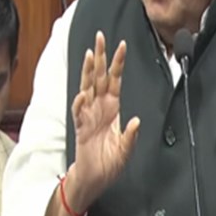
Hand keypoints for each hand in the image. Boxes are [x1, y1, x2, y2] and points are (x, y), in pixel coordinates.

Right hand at [68, 31, 140, 212]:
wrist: (94, 179)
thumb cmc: (108, 163)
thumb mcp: (126, 149)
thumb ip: (131, 135)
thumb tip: (136, 121)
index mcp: (112, 109)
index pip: (115, 80)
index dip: (117, 63)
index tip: (122, 45)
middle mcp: (100, 108)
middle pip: (99, 77)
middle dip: (100, 56)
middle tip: (100, 36)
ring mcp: (89, 116)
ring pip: (87, 88)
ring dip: (89, 72)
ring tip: (90, 55)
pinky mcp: (81, 128)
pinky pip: (79, 112)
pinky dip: (80, 103)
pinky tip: (83, 94)